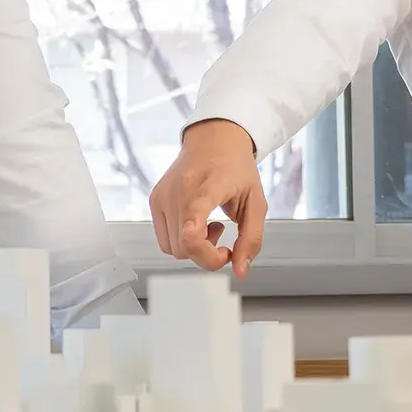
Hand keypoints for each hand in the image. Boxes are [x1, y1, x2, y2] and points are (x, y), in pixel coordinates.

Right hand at [148, 119, 267, 278]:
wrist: (213, 140)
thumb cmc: (236, 169)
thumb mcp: (256, 202)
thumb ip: (251, 239)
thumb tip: (241, 271)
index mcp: (212, 183)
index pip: (196, 206)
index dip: (193, 227)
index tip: (191, 234)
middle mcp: (182, 187)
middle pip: (186, 243)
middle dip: (209, 256)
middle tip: (224, 243)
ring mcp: (165, 194)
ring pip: (174, 249)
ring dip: (195, 249)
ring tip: (210, 227)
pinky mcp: (155, 200)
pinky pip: (165, 242)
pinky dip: (182, 243)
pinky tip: (196, 225)